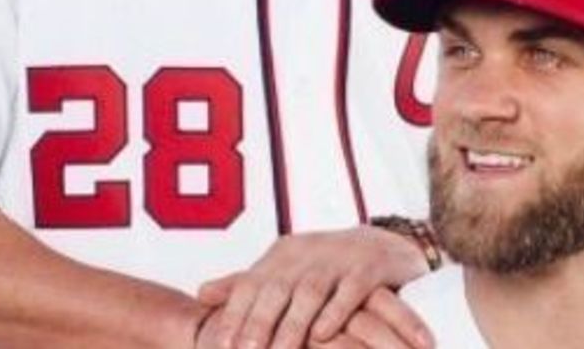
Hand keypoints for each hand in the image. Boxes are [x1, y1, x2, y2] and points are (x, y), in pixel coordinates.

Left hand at [195, 226, 432, 348]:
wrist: (383, 245)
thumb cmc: (324, 266)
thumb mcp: (284, 270)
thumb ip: (244, 283)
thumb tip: (200, 293)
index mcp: (282, 254)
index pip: (252, 284)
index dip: (235, 314)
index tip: (220, 346)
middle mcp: (308, 253)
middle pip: (278, 288)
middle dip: (259, 322)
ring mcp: (340, 258)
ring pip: (311, 291)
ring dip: (294, 325)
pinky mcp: (370, 267)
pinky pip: (351, 290)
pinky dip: (337, 311)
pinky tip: (324, 334)